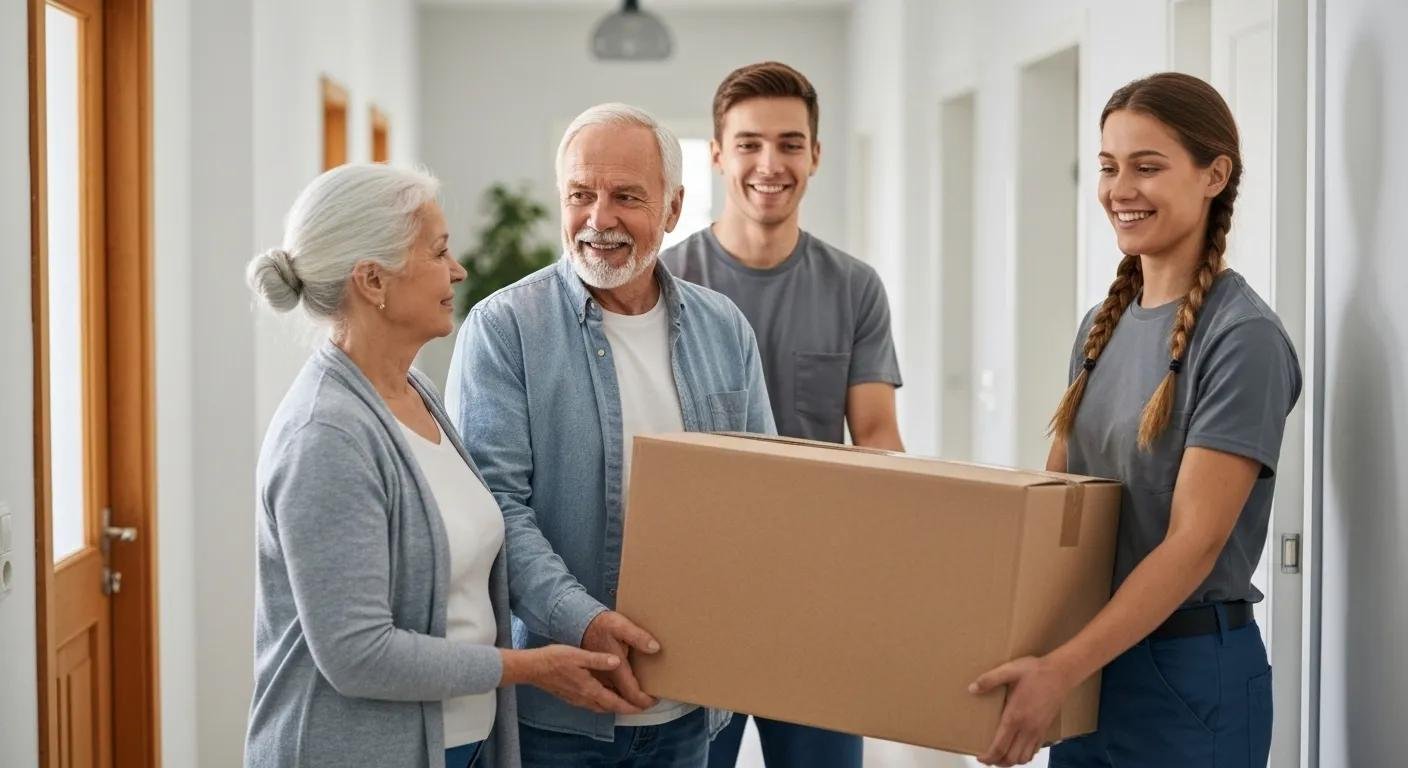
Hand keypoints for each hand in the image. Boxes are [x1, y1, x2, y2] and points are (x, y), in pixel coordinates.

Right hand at [503, 645, 644, 714]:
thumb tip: (617, 661)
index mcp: (589, 689)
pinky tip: (606, 693)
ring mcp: (577, 699)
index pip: (616, 702)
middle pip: (610, 708)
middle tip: (641, 705)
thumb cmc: (554, 659)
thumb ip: (598, 659)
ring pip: (601, 706)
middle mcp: (585, 698)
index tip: (645, 706)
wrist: (533, 668)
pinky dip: (604, 701)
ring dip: (615, 705)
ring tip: (627, 700)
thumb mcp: (578, 655)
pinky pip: (593, 703)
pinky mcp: (572, 696)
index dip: (632, 705)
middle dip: (627, 708)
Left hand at [969, 655, 1073, 766]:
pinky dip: (1024, 755)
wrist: (1060, 673)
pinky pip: (1035, 750)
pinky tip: (1018, 748)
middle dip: (998, 762)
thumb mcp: (1009, 670)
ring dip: (1011, 760)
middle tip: (988, 757)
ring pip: (1024, 758)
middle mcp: (1027, 728)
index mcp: (1015, 716)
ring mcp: (1038, 730)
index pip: (1000, 747)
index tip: (980, 757)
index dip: (988, 757)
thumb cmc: (1035, 671)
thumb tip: (971, 689)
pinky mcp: (1045, 729)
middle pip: (1012, 758)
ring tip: (1001, 755)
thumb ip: (989, 679)